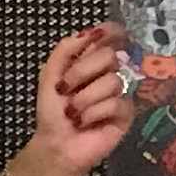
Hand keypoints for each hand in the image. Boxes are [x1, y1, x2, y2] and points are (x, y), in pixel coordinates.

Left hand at [23, 23, 134, 175]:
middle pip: (109, 56)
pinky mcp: (125, 115)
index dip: (113, 32)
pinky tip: (85, 123)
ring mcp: (118, 94)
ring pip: (112, 82)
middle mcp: (106, 74)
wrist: (55, 143)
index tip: (113, 32)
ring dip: (85, 98)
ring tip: (73, 113)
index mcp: (89, 61)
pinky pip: (117, 103)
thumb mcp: (50, 74)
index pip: (109, 38)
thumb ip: (65, 49)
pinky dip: (95, 113)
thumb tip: (91, 32)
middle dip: (82, 71)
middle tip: (66, 88)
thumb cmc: (52, 111)